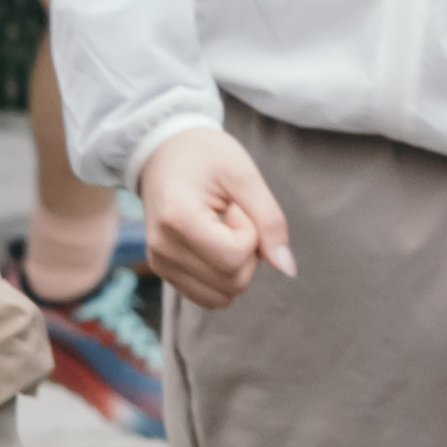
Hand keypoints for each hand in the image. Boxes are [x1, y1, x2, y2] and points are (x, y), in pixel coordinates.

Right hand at [135, 122, 293, 308]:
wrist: (162, 150)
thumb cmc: (203, 154)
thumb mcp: (243, 174)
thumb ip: (269, 219)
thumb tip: (287, 267)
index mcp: (177, 218)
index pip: (235, 257)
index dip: (251, 233)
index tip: (236, 206)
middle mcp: (162, 248)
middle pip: (232, 282)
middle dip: (247, 252)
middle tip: (232, 216)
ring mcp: (159, 263)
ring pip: (221, 297)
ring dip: (236, 268)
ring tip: (222, 230)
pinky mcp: (162, 271)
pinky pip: (207, 297)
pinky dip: (222, 278)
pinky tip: (214, 244)